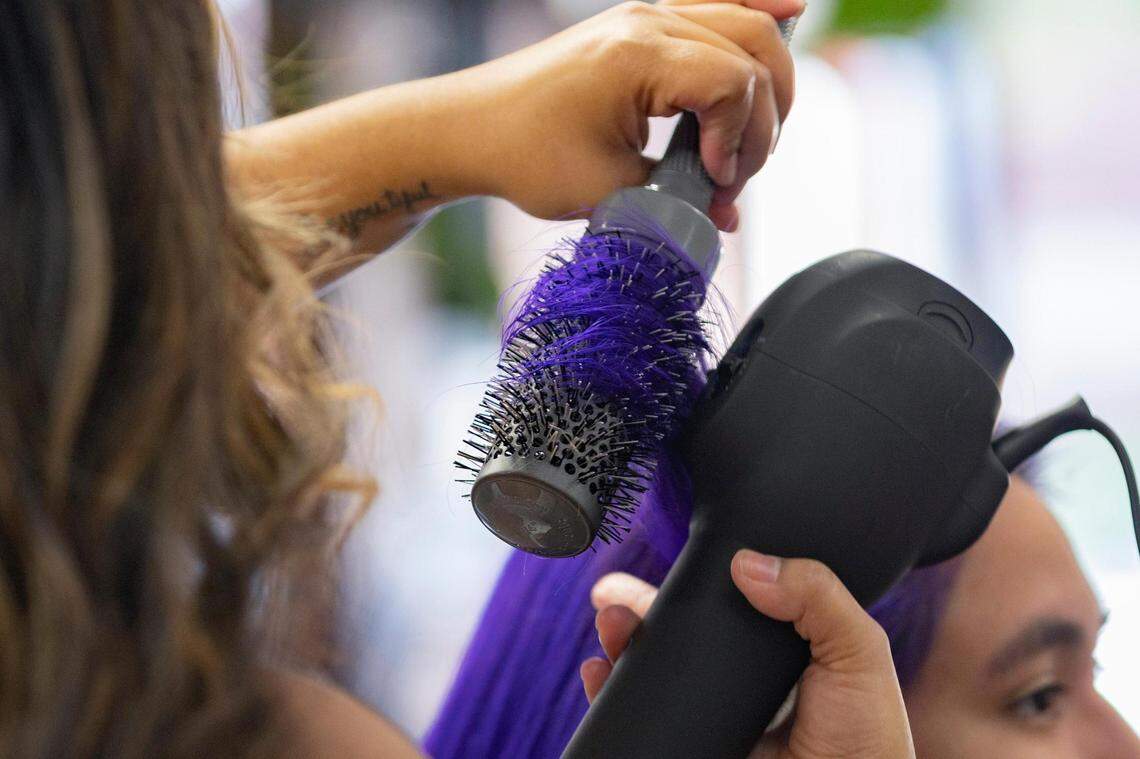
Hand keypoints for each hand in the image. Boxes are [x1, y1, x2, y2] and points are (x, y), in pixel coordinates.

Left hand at [476, 0, 800, 231]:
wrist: (472, 129)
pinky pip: (716, 2)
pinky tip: (793, 7)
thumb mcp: (605, 192)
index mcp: (637, 56)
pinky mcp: (642, 24)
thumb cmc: (524, 156)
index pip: (732, 82)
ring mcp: (646, 14)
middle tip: (738, 169)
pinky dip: (757, 6)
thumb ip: (675, 199)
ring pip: (745, 20)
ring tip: (752, 134)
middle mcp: (648, 20)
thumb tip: (727, 214)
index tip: (717, 179)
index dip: (741, 138)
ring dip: (768, 79)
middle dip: (767, 115)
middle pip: (755, 44)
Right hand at [582, 551, 915, 758]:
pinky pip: (641, 718)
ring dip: (620, 645)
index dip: (693, 584)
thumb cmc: (869, 743)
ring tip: (610, 627)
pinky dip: (610, 693)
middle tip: (614, 596)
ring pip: (651, 673)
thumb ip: (817, 595)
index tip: (668, 567)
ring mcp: (713, 716)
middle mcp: (741, 683)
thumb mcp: (858, 652)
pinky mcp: (691, 742)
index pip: (728, 607)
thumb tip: (748, 562)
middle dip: (639, 610)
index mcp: (780, 652)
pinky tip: (601, 675)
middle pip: (677, 635)